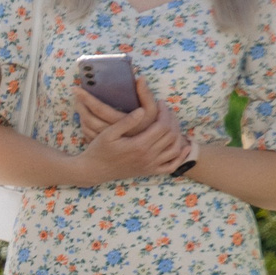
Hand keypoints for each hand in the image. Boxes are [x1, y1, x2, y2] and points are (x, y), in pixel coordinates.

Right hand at [72, 82, 188, 181]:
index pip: (162, 126)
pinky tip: (182, 147)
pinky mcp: (149, 171)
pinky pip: (171, 166)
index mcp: (139, 146)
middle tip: (166, 111)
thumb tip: (143, 110)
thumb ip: (127, 122)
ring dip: (177, 135)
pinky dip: (180, 157)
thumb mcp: (108, 134)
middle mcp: (148, 157)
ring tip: (171, 124)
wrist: (93, 171)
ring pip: (175, 149)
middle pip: (171, 135)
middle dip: (172, 120)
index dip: (165, 112)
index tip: (160, 103)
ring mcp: (150, 165)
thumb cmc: (98, 150)